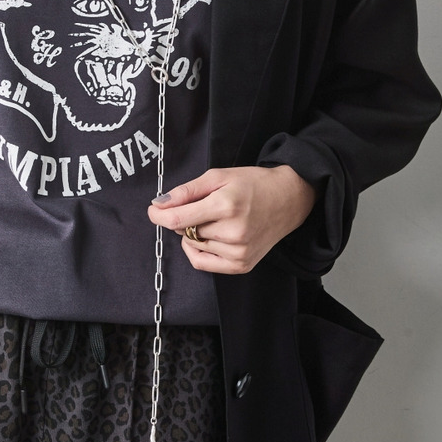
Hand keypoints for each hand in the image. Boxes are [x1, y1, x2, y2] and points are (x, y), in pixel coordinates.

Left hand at [148, 165, 315, 274]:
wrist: (288, 199)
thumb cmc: (252, 184)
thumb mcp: (218, 176)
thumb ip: (186, 191)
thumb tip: (159, 204)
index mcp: (226, 205)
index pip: (178, 218)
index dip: (159, 215)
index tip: (153, 210)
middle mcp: (233, 232)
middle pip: (185, 230)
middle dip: (183, 218)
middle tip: (203, 205)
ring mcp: (239, 252)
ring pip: (193, 244)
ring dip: (194, 232)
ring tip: (215, 218)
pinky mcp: (242, 265)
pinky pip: (202, 262)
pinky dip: (197, 250)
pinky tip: (207, 237)